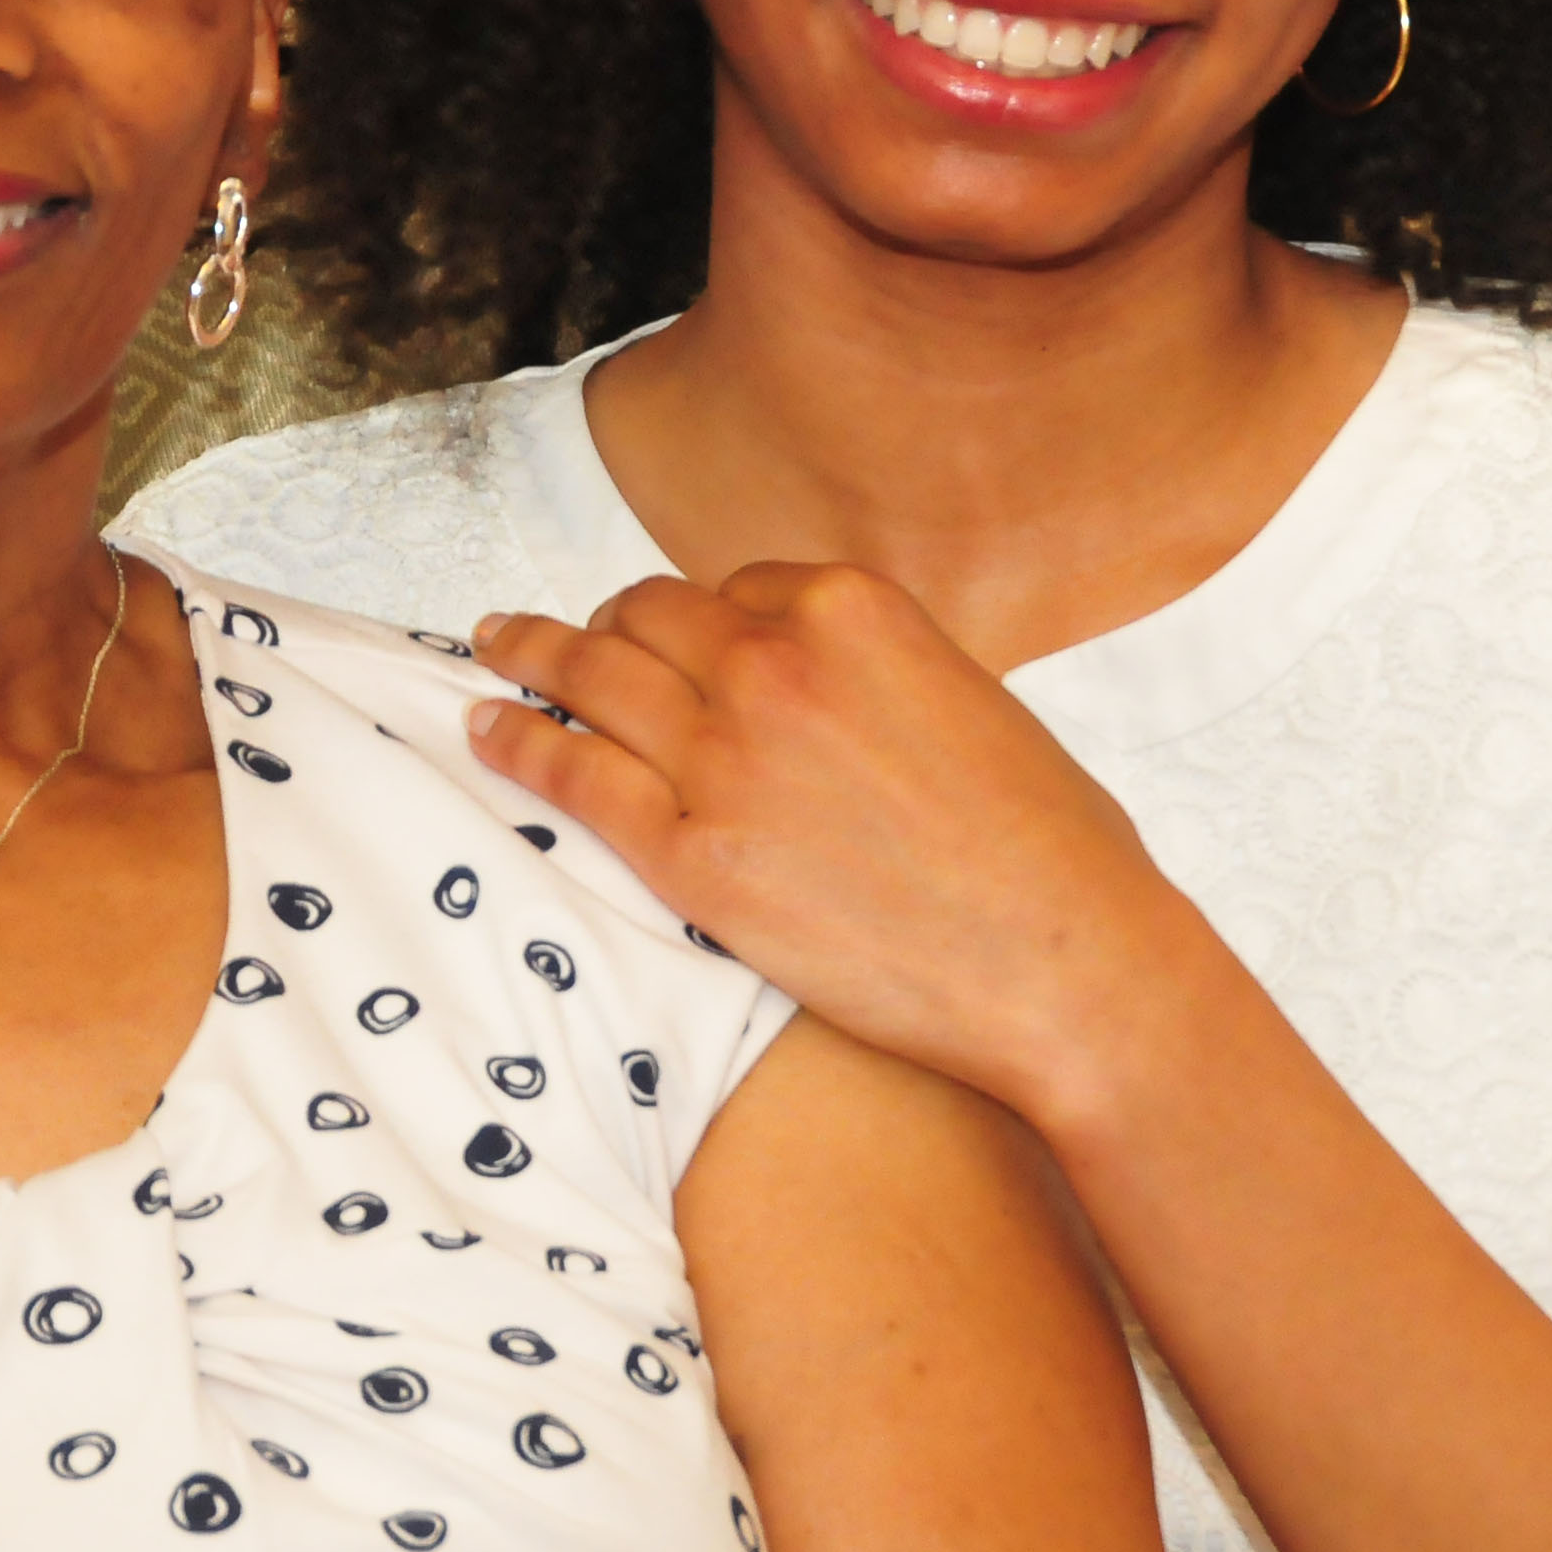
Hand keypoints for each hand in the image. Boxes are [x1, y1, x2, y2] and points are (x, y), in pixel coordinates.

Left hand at [469, 567, 1210, 1128]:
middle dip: (608, 624)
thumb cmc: (1050, 847)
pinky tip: (484, 730)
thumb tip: (827, 686)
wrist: (1067, 963)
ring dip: (531, 654)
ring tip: (495, 647)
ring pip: (593, 678)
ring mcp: (726, 756)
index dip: (707, 620)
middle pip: (650, 617)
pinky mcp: (694, 855)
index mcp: (853, 606)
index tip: (685, 642)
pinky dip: (518, 745)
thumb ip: (879, 672)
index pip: (737, 589)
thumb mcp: (973, 700)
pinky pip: (577, 779)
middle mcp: (776, 660)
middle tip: (567, 636)